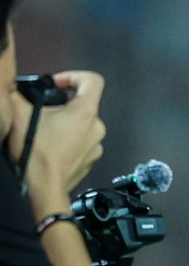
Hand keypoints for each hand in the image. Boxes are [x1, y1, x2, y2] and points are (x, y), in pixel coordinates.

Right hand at [7, 71, 105, 212]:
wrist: (44, 189)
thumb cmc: (36, 151)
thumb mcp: (19, 117)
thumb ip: (16, 96)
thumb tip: (13, 88)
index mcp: (86, 112)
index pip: (92, 80)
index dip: (74, 76)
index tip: (56, 84)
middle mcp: (98, 127)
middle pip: (84, 105)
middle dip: (63, 104)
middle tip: (41, 111)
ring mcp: (97, 146)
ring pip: (82, 125)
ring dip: (65, 124)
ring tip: (43, 130)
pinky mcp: (91, 160)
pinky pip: (82, 143)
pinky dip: (69, 140)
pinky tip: (51, 147)